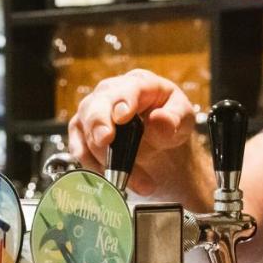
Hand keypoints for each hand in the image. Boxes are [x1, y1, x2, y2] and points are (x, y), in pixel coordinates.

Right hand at [66, 69, 210, 203]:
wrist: (161, 149)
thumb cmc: (171, 127)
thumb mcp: (183, 122)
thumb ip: (173, 121)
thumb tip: (157, 119)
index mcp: (140, 84)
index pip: (129, 88)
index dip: (123, 100)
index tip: (122, 116)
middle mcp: (112, 93)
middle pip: (96, 103)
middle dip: (98, 123)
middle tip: (105, 141)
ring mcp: (93, 111)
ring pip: (84, 128)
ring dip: (102, 156)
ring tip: (129, 178)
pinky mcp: (83, 131)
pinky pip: (78, 147)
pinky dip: (91, 165)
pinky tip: (109, 178)